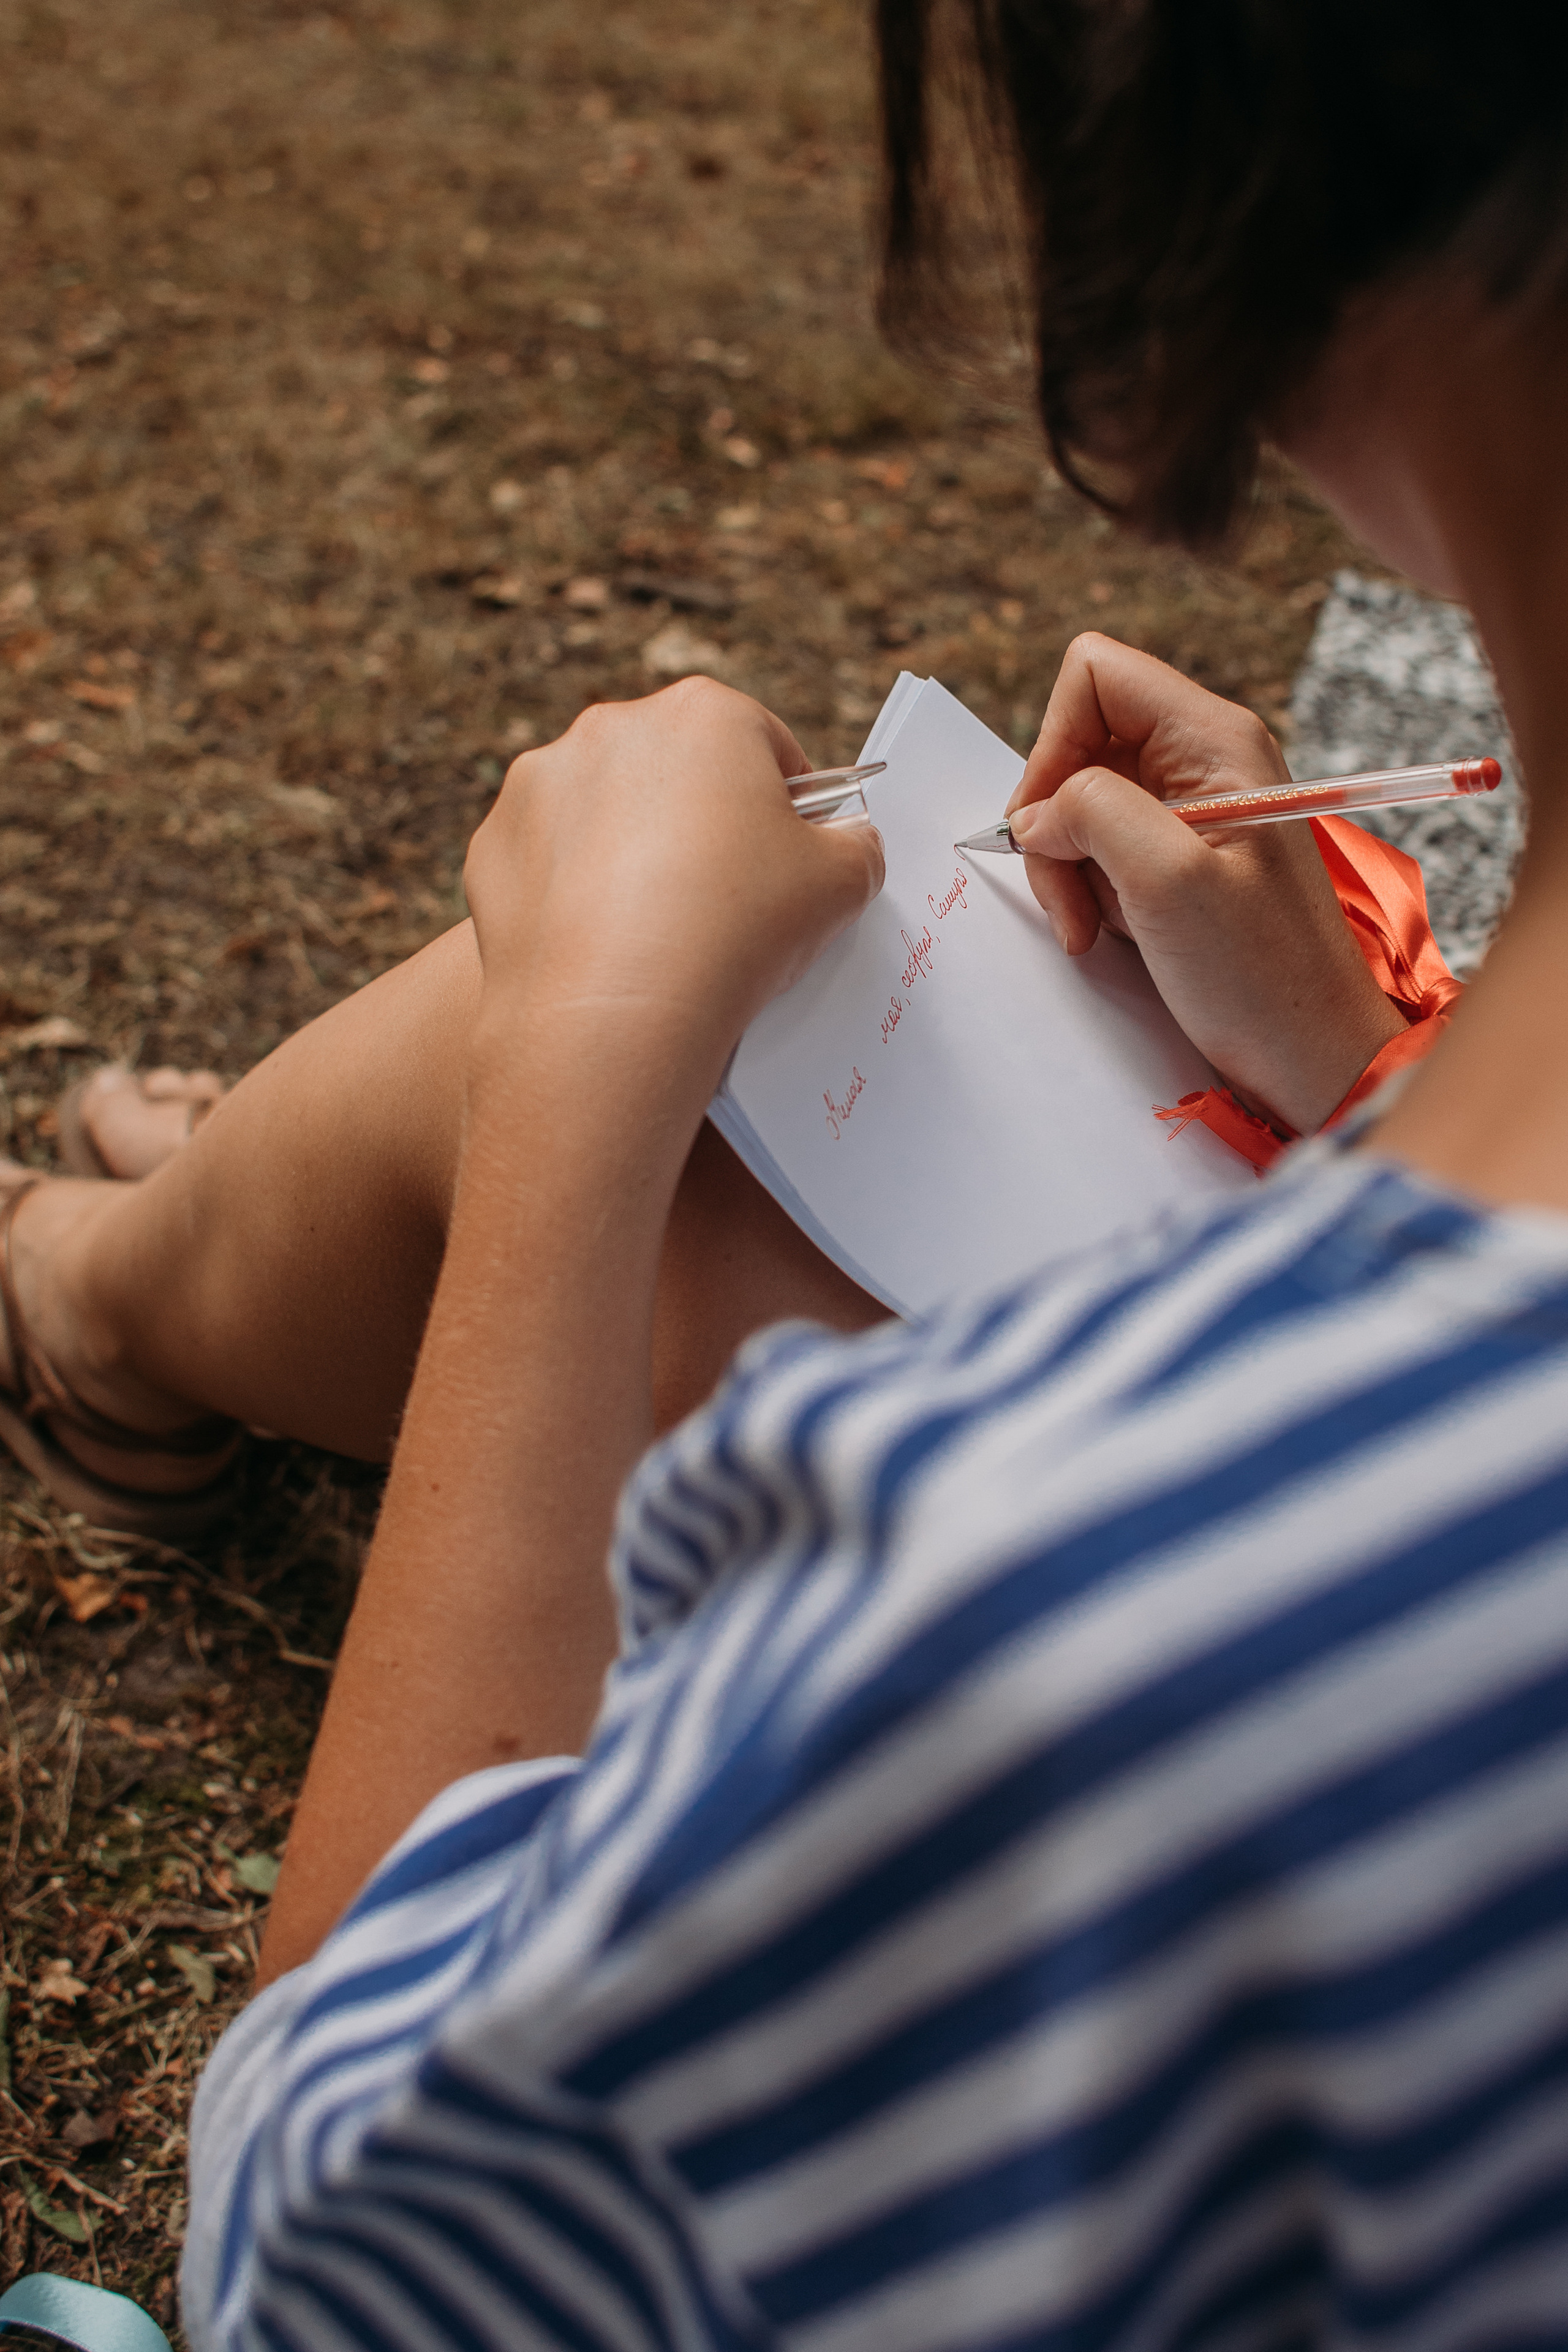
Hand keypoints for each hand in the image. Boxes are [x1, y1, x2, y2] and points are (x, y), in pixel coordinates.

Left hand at [463, 678, 883, 1088]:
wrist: (615, 1015)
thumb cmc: (738, 933)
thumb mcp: (842, 884)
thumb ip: (856, 846)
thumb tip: (847, 843)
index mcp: (705, 714)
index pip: (762, 743)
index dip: (784, 803)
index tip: (788, 856)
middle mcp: (612, 727)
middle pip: (676, 768)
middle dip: (701, 820)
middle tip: (726, 898)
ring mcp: (540, 782)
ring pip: (603, 810)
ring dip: (630, 851)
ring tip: (659, 928)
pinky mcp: (492, 844)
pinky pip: (547, 861)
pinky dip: (572, 893)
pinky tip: (604, 945)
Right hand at [1006, 635, 1405, 1132]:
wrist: (1311, 1056)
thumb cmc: (1262, 976)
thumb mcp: (1169, 881)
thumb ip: (1094, 812)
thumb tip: (1038, 812)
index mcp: (1215, 739)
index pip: (1095, 675)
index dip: (1053, 741)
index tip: (1048, 825)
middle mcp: (1204, 759)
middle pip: (1080, 744)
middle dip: (1056, 821)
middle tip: (1070, 899)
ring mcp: (1193, 809)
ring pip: (1082, 803)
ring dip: (1070, 868)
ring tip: (1094, 928)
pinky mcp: (1183, 857)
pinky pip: (1105, 849)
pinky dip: (1091, 891)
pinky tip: (1115, 933)